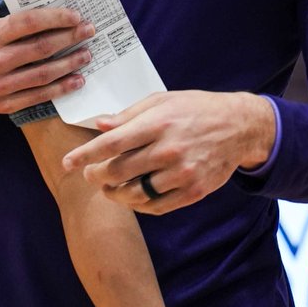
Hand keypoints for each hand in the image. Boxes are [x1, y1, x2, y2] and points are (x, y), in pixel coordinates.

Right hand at [0, 8, 93, 114]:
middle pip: (41, 48)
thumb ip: (15, 23)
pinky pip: (38, 96)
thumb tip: (56, 14)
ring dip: (70, 63)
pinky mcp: (2, 105)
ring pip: (43, 74)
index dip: (56, 18)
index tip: (76, 16)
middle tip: (89, 31)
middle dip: (70, 38)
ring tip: (86, 55)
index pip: (29, 22)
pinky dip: (61, 88)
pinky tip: (76, 80)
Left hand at [62, 90, 275, 214]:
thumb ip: (129, 115)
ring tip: (109, 187)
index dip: (85, 155)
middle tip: (90, 175)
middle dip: (96, 175)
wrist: (239, 127)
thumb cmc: (196, 109)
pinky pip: (157, 206)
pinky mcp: (194, 190)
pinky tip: (132, 196)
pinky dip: (138, 204)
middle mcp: (169, 149)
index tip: (68, 163)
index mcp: (158, 123)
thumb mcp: (163, 100)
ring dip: (115, 193)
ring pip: (135, 193)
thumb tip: (99, 124)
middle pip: (119, 171)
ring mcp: (182, 173)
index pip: (112, 143)